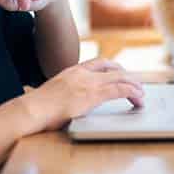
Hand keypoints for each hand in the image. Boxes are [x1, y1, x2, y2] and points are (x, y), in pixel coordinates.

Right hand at [19, 58, 144, 131]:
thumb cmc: (37, 107)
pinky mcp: (92, 95)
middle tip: (136, 84)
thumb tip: (67, 101)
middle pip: (112, 68)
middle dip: (127, 76)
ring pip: (120, 78)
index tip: (120, 73)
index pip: (98, 62)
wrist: (31, 110)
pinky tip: (138, 98)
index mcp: (72, 71)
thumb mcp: (53, 94)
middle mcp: (82, 73)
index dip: (113, 67)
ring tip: (141, 94)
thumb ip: (64, 92)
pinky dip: (132, 92)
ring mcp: (88, 83)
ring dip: (134, 86)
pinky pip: (119, 90)